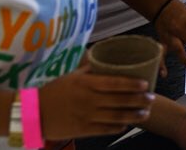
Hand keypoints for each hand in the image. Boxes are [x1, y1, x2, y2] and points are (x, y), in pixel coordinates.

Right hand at [38, 66, 153, 138]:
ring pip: (116, 116)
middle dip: (139, 100)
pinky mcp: (83, 130)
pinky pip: (106, 129)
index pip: (113, 83)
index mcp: (85, 83)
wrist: (34, 113)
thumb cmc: (54, 91)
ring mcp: (86, 116)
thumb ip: (89, 68)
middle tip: (152, 98)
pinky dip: (119, 126)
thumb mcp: (72, 76)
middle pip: (119, 100)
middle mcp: (88, 100)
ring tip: (146, 113)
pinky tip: (127, 123)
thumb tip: (103, 55)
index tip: (145, 83)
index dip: (131, 84)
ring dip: (134, 115)